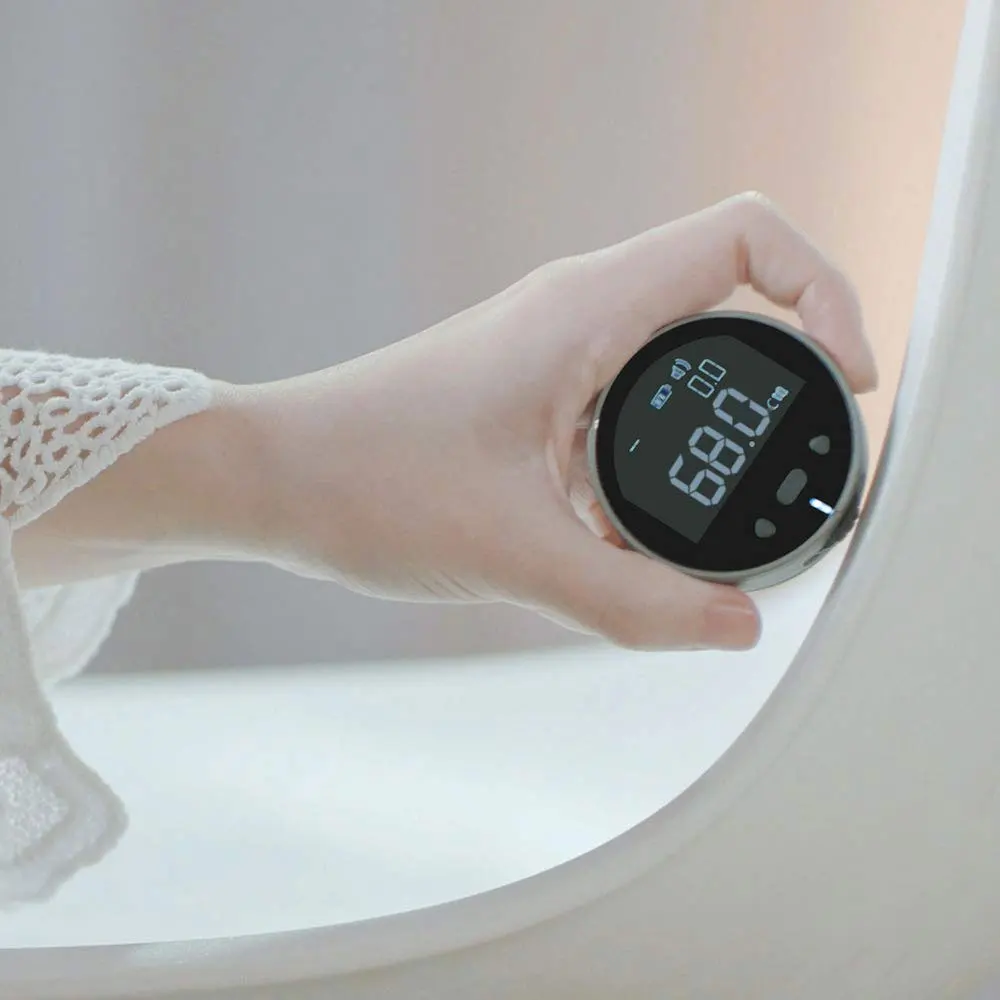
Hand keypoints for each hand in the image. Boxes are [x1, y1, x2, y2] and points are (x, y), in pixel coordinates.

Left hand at [232, 193, 876, 650]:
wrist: (274, 476)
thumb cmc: (365, 483)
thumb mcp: (515, 553)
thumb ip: (635, 600)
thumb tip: (735, 625)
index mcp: (586, 310)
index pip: (750, 242)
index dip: (825, 295)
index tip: (842, 381)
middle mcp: (577, 311)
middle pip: (730, 302)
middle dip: (782, 376)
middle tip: (798, 458)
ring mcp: (553, 350)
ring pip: (675, 363)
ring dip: (714, 427)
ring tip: (723, 511)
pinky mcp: (532, 391)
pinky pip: (625, 404)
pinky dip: (657, 459)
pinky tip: (636, 534)